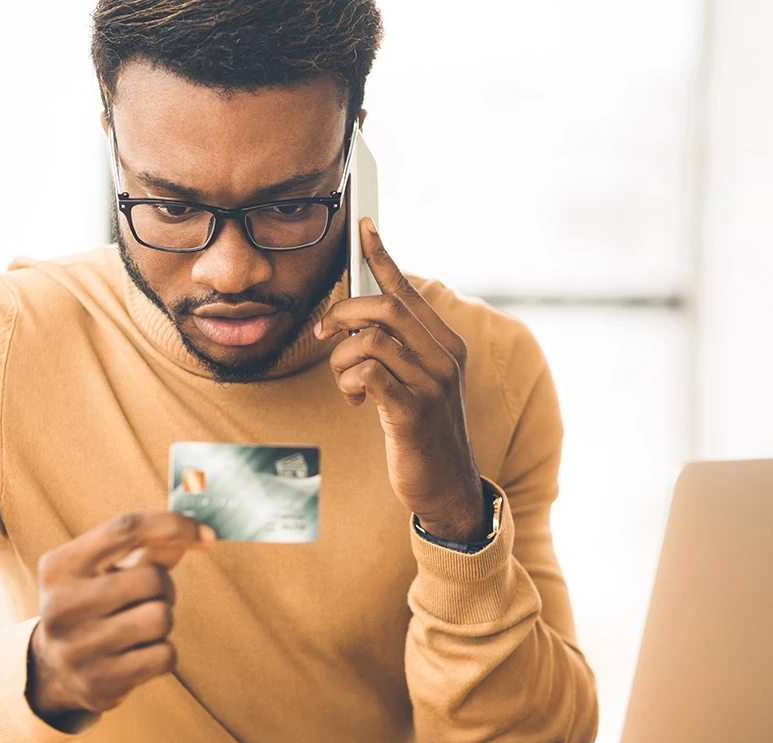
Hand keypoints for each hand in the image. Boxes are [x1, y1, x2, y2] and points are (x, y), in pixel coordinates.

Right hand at [26, 511, 215, 727]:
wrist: (53, 670)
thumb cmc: (91, 604)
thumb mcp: (103, 570)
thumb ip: (148, 549)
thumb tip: (197, 536)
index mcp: (59, 567)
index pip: (125, 529)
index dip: (173, 526)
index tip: (208, 535)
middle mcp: (62, 606)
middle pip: (153, 579)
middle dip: (165, 587)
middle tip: (150, 598)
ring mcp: (78, 648)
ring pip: (162, 618)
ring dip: (163, 620)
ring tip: (140, 626)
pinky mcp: (98, 682)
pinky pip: (165, 656)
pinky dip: (163, 652)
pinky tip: (138, 653)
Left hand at [314, 217, 485, 542]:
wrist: (447, 485)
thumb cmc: (423, 430)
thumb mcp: (419, 382)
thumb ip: (398, 349)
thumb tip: (357, 316)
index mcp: (447, 344)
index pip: (408, 290)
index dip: (382, 256)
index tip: (363, 227)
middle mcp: (444, 358)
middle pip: (384, 307)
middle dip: (342, 314)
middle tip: (324, 334)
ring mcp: (431, 384)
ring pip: (368, 340)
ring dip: (341, 360)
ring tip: (347, 384)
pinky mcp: (412, 411)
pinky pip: (366, 373)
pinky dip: (349, 383)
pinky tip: (355, 400)